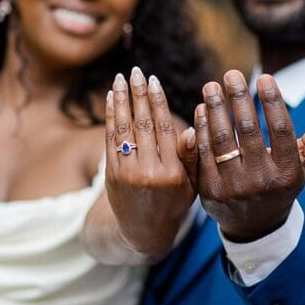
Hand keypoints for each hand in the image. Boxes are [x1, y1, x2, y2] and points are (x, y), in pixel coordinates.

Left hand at [104, 67, 196, 257]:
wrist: (143, 232)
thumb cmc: (174, 203)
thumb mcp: (192, 184)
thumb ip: (192, 156)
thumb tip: (195, 127)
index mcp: (172, 173)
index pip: (163, 129)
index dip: (158, 102)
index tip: (154, 81)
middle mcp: (148, 172)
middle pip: (143, 125)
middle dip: (138, 95)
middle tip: (136, 72)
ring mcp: (127, 173)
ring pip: (123, 130)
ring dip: (120, 101)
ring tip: (120, 80)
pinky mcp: (112, 175)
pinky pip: (110, 140)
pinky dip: (110, 118)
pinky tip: (111, 100)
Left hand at [185, 70, 304, 242]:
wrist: (254, 226)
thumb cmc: (282, 182)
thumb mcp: (304, 162)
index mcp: (288, 173)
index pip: (281, 130)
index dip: (273, 101)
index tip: (264, 77)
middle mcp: (262, 182)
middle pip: (248, 131)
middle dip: (238, 98)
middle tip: (232, 74)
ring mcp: (234, 188)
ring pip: (222, 140)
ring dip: (215, 109)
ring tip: (211, 86)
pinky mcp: (210, 192)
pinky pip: (204, 153)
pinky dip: (201, 128)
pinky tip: (202, 109)